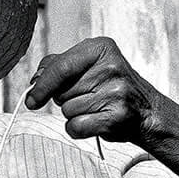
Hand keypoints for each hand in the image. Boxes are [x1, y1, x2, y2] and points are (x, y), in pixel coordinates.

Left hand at [25, 38, 163, 144]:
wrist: (147, 111)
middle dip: (66, 99)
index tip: (31, 100)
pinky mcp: (116, 116)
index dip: (42, 86)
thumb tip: (34, 82)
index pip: (60, 67)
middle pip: (61, 91)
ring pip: (68, 111)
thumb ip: (59, 66)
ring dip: (75, 114)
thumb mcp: (90, 66)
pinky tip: (95, 122)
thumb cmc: (110, 87)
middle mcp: (111, 67)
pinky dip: (78, 130)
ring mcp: (116, 92)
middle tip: (88, 98)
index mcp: (101, 48)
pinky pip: (76, 127)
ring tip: (96, 109)